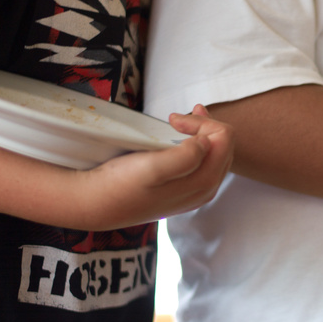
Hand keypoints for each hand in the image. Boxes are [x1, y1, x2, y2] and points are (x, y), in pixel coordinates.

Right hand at [75, 104, 234, 229]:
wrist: (98, 204)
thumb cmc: (123, 184)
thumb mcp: (153, 168)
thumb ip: (186, 156)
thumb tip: (206, 142)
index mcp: (204, 182)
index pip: (224, 138)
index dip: (201, 122)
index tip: (173, 120)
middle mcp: (206, 189)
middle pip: (224, 144)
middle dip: (205, 125)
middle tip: (177, 117)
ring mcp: (196, 191)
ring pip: (215, 153)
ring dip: (201, 132)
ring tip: (180, 121)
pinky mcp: (183, 190)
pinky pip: (203, 162)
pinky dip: (195, 144)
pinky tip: (179, 138)